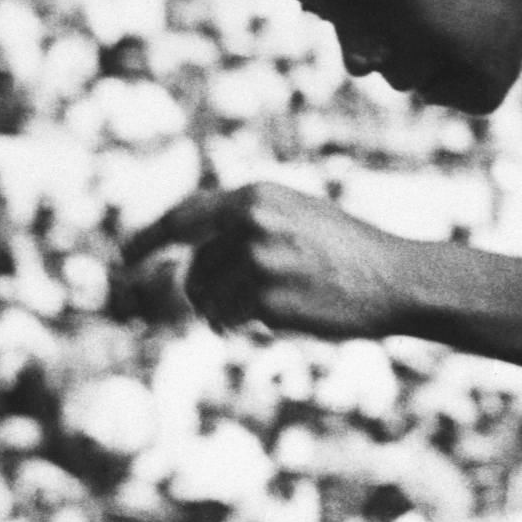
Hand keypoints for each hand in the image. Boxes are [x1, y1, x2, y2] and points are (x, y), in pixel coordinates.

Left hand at [123, 183, 413, 339]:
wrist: (396, 279)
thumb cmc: (350, 249)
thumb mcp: (297, 214)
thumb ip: (248, 220)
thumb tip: (192, 249)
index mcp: (256, 197)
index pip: (184, 217)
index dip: (149, 237)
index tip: (126, 255)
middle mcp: (252, 225)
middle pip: (197, 266)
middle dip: (199, 290)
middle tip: (214, 308)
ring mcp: (260, 263)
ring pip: (210, 297)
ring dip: (219, 313)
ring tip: (240, 318)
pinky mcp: (269, 301)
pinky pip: (236, 318)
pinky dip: (243, 324)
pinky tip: (270, 320)